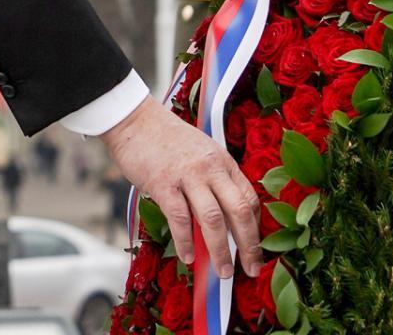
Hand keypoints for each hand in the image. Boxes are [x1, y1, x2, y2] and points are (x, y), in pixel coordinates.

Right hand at [101, 95, 261, 279]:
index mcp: (223, 162)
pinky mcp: (164, 184)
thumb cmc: (168, 141)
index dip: (255, 228)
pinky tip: (188, 257)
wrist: (137, 121)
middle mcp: (211, 168)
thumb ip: (214, 182)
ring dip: (220, 250)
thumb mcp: (202, 154)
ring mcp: (188, 176)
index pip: (249, 198)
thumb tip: (222, 223)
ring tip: (223, 272)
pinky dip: (185, 241)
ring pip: (213, 219)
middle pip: (239, 211)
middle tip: (252, 269)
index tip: (256, 249)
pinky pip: (179, 218)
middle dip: (249, 245)